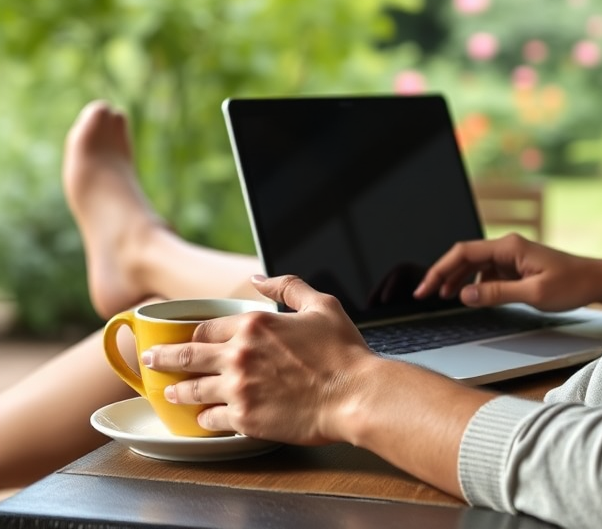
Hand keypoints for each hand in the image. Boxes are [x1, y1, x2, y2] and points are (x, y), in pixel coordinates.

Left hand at [147, 275, 376, 443]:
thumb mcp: (321, 304)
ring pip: (191, 390)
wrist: (355, 394)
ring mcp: (239, 389)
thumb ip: (287, 286)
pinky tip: (202, 418)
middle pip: (186, 356)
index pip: (206, 327)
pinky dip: (204, 419)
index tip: (183, 338)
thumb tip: (258, 279)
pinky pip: (211, 420)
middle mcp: (239, 355)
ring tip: (168, 393)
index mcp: (254, 324)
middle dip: (163, 359)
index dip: (191, 333)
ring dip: (176, 391)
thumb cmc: (343, 352)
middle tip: (150, 361)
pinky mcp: (245, 419)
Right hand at [413, 233, 601, 311]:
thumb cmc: (571, 285)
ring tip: (443, 298)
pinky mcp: (518, 267)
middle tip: (425, 295)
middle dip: (444, 275)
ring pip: (476, 265)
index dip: (440, 270)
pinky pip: (489, 273)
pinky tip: (471, 298)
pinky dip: (475, 284)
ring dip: (458, 280)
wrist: (597, 281)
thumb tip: (464, 296)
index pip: (464, 253)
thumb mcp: (533, 294)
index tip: (425, 289)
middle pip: (466, 257)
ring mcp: (513, 256)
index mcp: (509, 247)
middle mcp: (508, 247)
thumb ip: (497, 294)